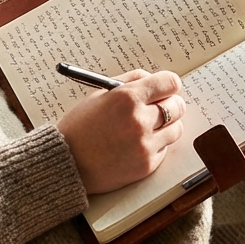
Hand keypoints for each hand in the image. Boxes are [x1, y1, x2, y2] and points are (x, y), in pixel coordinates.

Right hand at [55, 70, 186, 194]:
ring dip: (165, 127)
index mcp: (127, 97)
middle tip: (159, 108)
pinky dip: (155, 146)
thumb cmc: (80, 127)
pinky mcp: (147, 165)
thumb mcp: (99, 94)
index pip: (170, 83)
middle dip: (170, 104)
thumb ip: (129, 81)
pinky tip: (135, 145)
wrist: (66, 163)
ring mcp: (145, 144)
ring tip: (145, 128)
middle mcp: (139, 120)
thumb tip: (153, 78)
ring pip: (176, 129)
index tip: (165, 89)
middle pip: (177, 106)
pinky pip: (164, 149)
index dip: (168, 85)